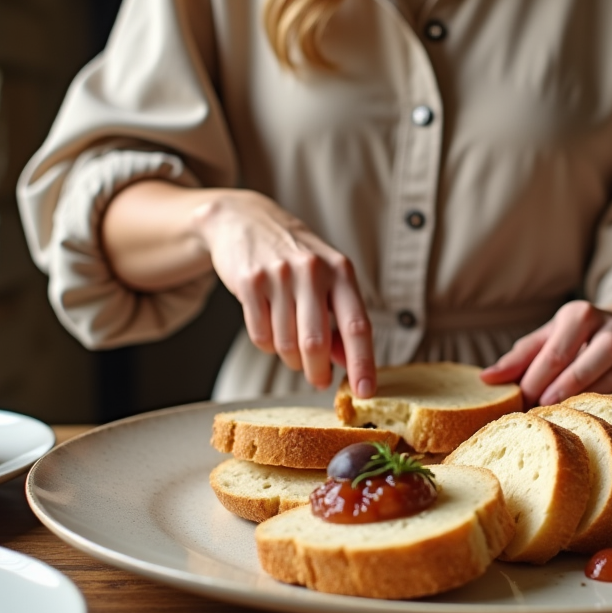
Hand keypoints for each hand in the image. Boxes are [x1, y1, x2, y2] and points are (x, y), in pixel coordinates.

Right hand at [192, 190, 375, 395]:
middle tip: (319, 380)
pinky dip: (267, 344)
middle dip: (317, 372)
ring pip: (285, 345)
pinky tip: (271, 328)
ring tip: (291, 345)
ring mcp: (279, 275)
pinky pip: (260, 335)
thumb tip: (348, 363)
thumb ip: (340, 318)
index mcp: (341, 271)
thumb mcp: (327, 278)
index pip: (357, 326)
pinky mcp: (249, 282)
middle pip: (316, 344)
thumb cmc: (295, 257)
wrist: (246, 220)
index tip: (366, 392)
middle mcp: (312, 271)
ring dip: (290, 358)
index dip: (363, 364)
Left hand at [479, 300, 611, 407]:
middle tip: (540, 410)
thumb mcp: (547, 338)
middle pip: (589, 360)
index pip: (556, 350)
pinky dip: (610, 406)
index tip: (519, 401)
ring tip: (561, 416)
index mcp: (581, 314)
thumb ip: (518, 358)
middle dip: (562, 388)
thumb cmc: (576, 340)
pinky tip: (590, 418)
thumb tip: (485, 379)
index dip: (536, 379)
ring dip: (585, 398)